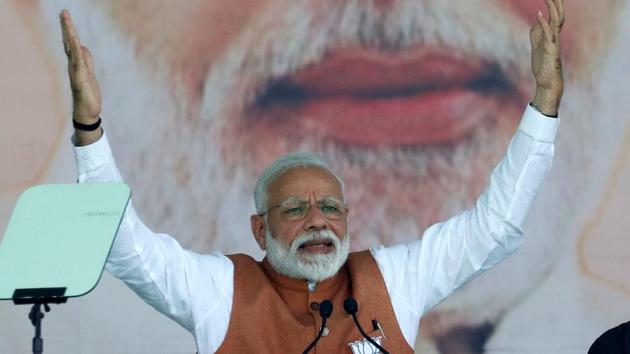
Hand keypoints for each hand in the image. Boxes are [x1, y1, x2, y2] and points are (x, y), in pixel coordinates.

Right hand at [60, 9, 102, 143]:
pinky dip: (78, 55)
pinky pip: (80, 65)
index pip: (73, 44)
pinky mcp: (81, 81)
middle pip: (70, 44)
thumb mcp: (89, 75)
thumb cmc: (88, 95)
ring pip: (74, 51)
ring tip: (68, 22)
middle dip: (68, 28)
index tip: (65, 16)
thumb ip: (86, 61)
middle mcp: (75, 67)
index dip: (70, 30)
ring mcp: (77, 73)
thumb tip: (82, 47)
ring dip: (71, 37)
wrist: (87, 114)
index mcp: (77, 65)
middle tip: (64, 12)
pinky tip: (78, 45)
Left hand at [530, 0, 564, 115]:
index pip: (555, 15)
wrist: (546, 82)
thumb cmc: (543, 66)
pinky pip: (548, 33)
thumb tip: (536, 21)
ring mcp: (554, 42)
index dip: (553, 4)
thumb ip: (537, 34)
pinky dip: (543, 23)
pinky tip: (539, 13)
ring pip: (556, 21)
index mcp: (552, 35)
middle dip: (556, 3)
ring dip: (553, 8)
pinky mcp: (550, 49)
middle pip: (558, 15)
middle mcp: (555, 36)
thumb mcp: (537, 46)